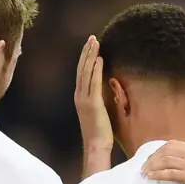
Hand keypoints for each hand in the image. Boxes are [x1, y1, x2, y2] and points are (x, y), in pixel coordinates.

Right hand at [75, 35, 112, 151]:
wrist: (96, 145)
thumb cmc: (99, 132)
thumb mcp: (98, 113)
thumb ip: (98, 100)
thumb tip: (104, 91)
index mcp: (80, 97)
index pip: (82, 73)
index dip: (85, 58)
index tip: (90, 46)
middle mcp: (80, 96)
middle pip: (82, 69)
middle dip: (86, 52)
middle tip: (92, 38)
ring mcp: (85, 99)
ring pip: (86, 72)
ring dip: (91, 56)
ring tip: (95, 42)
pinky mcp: (93, 103)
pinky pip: (94, 82)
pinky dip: (96, 69)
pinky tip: (99, 58)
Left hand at [142, 140, 184, 183]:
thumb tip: (184, 164)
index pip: (172, 145)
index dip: (159, 151)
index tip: (152, 158)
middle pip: (165, 151)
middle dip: (152, 158)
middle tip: (145, 166)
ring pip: (165, 161)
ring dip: (152, 166)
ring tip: (145, 172)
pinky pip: (169, 173)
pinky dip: (157, 174)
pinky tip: (151, 177)